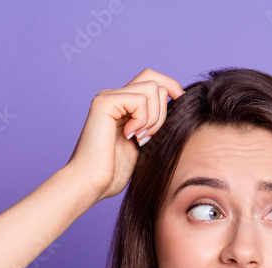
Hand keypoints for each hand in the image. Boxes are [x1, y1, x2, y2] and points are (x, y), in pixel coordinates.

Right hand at [64, 68, 184, 202]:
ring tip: (141, 139)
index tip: (180, 107)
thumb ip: (155, 124)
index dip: (171, 88)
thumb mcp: (144, 144)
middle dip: (164, 108)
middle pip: (154, 79)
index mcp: (124, 106)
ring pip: (152, 88)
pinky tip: (131, 136)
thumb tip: (179, 107)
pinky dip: (142, 120)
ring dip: (155, 117)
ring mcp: (108, 97)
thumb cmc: (114, 173)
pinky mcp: (104, 102)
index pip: (153, 80)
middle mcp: (115, 97)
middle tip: (151, 136)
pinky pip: (140, 99)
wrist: (91, 184)